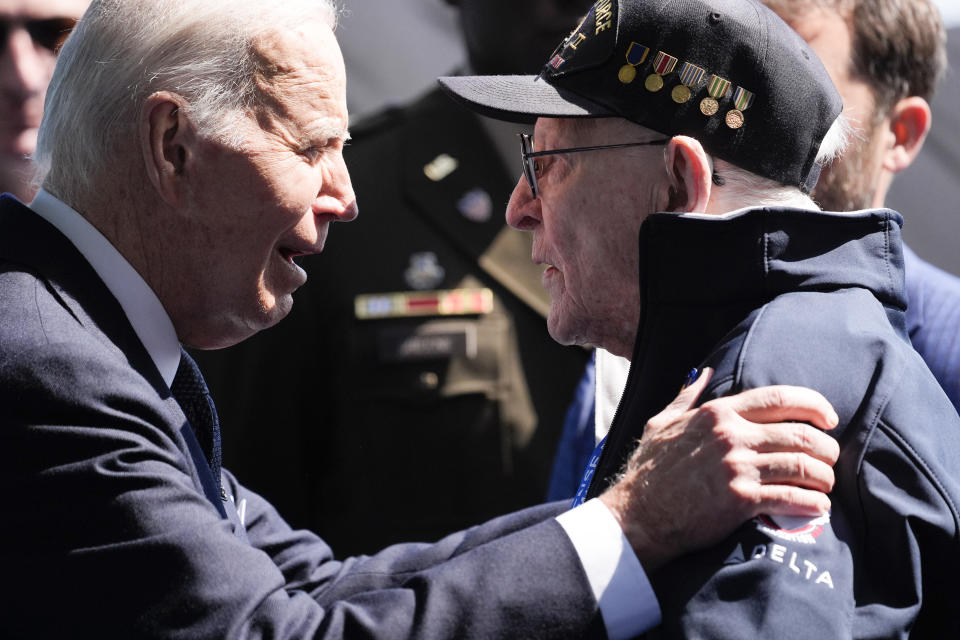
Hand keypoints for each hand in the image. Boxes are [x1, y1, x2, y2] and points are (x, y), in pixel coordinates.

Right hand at [598, 368, 839, 571]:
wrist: (638, 514)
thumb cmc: (648, 470)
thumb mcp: (661, 423)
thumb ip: (687, 397)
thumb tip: (704, 373)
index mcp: (717, 413)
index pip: (779, 398)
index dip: (814, 405)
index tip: (829, 419)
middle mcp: (731, 436)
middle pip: (801, 434)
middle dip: (826, 447)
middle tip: (831, 459)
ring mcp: (736, 468)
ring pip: (802, 466)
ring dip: (824, 477)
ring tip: (826, 484)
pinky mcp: (740, 501)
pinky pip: (792, 498)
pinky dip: (813, 503)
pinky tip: (818, 506)